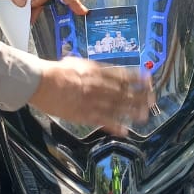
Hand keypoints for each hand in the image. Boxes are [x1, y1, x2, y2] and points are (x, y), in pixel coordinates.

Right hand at [30, 57, 152, 134]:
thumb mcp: (76, 62)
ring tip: (144, 116)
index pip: (122, 75)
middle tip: (151, 100)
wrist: (41, 83)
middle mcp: (99, 86)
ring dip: (132, 112)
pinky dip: (115, 126)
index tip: (147, 80)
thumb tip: (97, 68)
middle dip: (140, 96)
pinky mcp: (84, 115)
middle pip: (124, 92)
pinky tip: (125, 130)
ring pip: (118, 107)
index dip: (137, 78)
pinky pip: (103, 121)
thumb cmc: (56, 71)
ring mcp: (92, 101)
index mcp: (96, 71)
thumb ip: (89, 67)